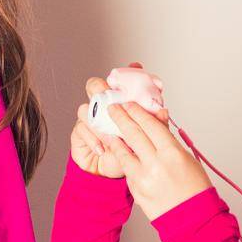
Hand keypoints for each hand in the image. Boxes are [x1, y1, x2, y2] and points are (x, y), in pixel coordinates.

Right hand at [70, 61, 152, 178]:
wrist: (112, 172)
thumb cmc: (128, 151)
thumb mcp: (145, 138)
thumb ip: (154, 123)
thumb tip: (163, 111)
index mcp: (117, 102)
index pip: (117, 80)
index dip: (124, 73)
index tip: (134, 69)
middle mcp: (101, 105)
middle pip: (94, 85)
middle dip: (101, 89)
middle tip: (112, 102)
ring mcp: (88, 117)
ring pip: (85, 108)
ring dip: (99, 123)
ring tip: (112, 137)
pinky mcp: (79, 132)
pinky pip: (81, 129)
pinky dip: (93, 139)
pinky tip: (103, 149)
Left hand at [86, 68, 211, 220]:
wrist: (192, 219)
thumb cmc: (195, 188)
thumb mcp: (187, 159)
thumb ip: (169, 140)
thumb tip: (157, 120)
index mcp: (173, 153)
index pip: (151, 125)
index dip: (138, 112)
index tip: (130, 104)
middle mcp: (156, 163)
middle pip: (134, 133)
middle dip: (122, 117)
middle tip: (113, 107)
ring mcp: (144, 177)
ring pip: (124, 149)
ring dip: (114, 135)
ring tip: (107, 124)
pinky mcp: (135, 188)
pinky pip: (125, 166)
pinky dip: (119, 153)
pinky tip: (113, 145)